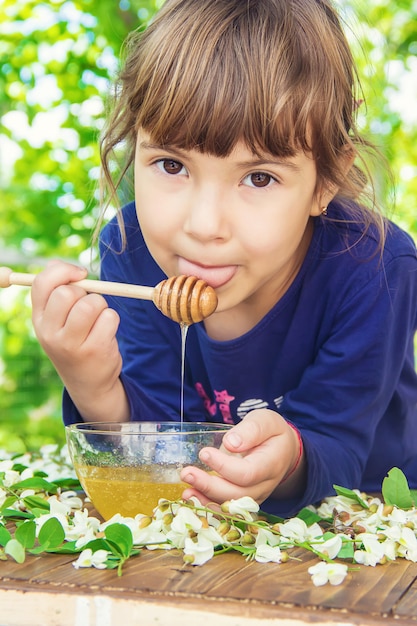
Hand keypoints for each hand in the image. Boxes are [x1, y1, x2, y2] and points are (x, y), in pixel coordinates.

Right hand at [31, 260, 127, 421]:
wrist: (88, 383)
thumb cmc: (75, 342)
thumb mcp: (58, 321)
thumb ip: (58, 293)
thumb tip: (65, 267)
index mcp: (38, 319)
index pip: (42, 283)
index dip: (63, 270)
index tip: (80, 275)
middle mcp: (49, 333)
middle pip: (68, 293)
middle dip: (86, 293)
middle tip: (89, 307)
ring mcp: (71, 344)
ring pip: (92, 303)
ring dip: (102, 306)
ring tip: (98, 321)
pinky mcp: (94, 350)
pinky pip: (109, 317)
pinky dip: (112, 320)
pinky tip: (106, 334)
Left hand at [180, 409, 304, 505]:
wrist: (283, 450)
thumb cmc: (272, 432)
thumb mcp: (265, 421)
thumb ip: (251, 430)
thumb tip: (231, 443)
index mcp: (272, 463)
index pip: (248, 472)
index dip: (224, 466)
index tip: (204, 452)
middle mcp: (265, 485)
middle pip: (237, 494)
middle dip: (209, 486)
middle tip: (186, 473)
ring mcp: (256, 496)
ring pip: (231, 506)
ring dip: (206, 500)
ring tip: (185, 492)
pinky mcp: (245, 501)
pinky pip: (227, 509)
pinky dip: (209, 505)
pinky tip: (193, 498)